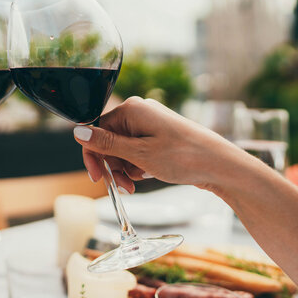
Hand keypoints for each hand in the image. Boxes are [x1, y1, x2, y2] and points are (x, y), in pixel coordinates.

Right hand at [73, 97, 245, 192]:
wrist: (221, 165)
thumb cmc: (183, 156)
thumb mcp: (138, 154)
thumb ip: (106, 144)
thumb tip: (76, 132)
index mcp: (131, 110)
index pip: (96, 131)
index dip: (93, 156)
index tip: (97, 178)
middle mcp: (139, 112)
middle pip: (109, 141)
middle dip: (112, 166)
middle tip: (123, 187)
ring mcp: (150, 124)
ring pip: (123, 149)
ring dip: (125, 169)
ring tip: (137, 184)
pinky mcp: (160, 136)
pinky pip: (137, 151)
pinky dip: (138, 166)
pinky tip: (148, 175)